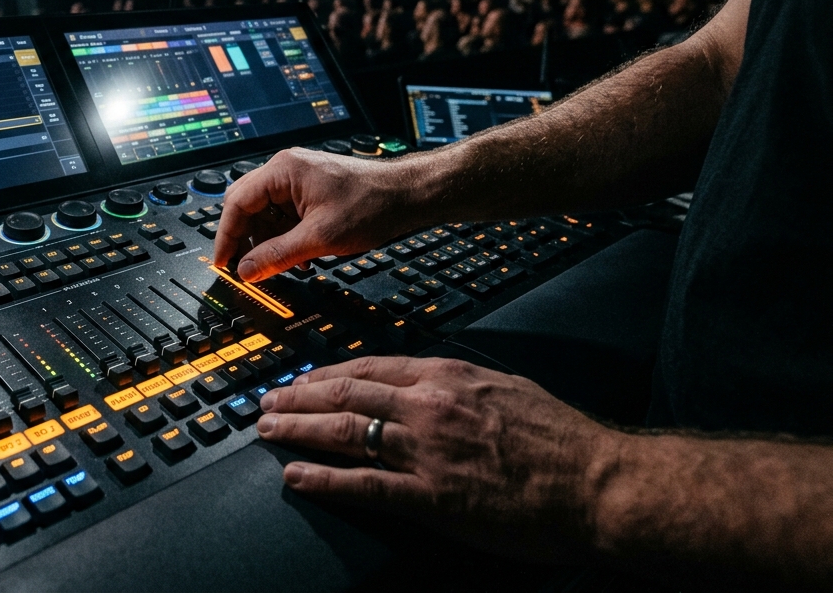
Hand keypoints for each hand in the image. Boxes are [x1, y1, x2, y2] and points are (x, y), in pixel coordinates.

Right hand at [213, 148, 433, 282]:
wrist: (408, 195)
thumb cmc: (372, 204)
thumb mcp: (319, 238)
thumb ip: (277, 255)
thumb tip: (248, 271)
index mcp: (282, 170)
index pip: (237, 203)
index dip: (226, 237)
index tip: (224, 263)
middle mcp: (286, 168)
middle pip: (246, 205)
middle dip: (244, 239)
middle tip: (243, 267)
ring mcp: (298, 177)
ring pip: (265, 212)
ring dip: (268, 240)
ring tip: (279, 264)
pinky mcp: (310, 189)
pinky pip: (284, 213)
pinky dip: (284, 235)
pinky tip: (298, 255)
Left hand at [255, 356, 619, 560]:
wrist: (597, 482)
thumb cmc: (560, 439)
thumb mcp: (504, 387)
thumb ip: (458, 383)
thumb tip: (428, 381)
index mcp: (447, 377)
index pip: (369, 366)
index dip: (326, 374)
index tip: (301, 379)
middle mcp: (429, 407)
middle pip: (345, 393)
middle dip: (298, 398)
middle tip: (266, 403)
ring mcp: (427, 451)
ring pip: (345, 432)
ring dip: (298, 432)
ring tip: (267, 432)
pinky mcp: (432, 496)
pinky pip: (364, 485)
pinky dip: (324, 480)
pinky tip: (296, 477)